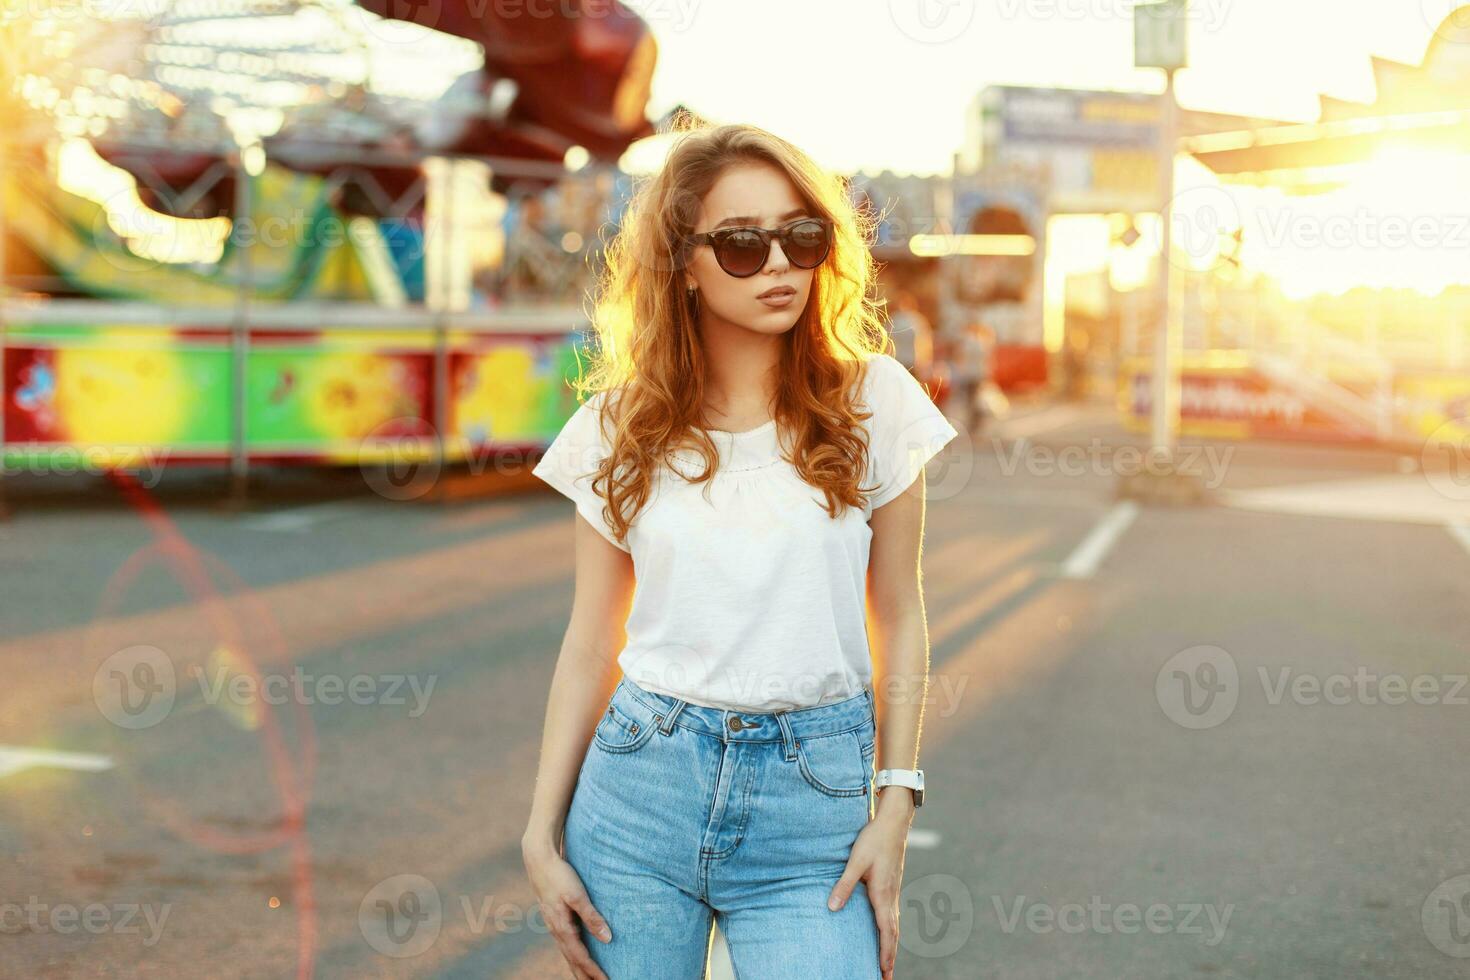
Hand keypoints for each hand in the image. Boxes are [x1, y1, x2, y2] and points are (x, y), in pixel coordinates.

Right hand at [522, 836, 611, 979]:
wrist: (539, 860)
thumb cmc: (560, 875)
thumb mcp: (578, 895)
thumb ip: (592, 916)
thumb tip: (608, 939)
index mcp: (563, 928)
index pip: (581, 957)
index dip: (594, 971)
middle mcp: (557, 931)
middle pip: (573, 961)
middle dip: (585, 976)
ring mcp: (554, 926)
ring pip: (568, 954)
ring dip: (579, 968)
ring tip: (588, 979)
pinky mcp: (555, 919)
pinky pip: (566, 944)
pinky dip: (573, 955)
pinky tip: (577, 955)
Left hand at [827, 803, 909, 979]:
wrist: (893, 822)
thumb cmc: (874, 840)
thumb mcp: (855, 862)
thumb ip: (844, 885)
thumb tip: (831, 908)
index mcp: (883, 894)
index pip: (886, 932)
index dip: (885, 953)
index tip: (883, 972)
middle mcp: (891, 896)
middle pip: (893, 934)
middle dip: (889, 957)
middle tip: (886, 977)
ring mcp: (894, 891)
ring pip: (894, 925)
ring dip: (891, 945)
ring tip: (886, 962)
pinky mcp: (892, 885)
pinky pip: (893, 915)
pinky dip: (891, 930)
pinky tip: (886, 932)